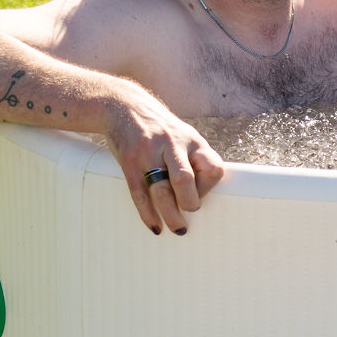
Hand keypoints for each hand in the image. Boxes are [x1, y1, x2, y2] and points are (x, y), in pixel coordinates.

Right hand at [103, 92, 225, 233]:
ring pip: (162, 190)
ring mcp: (148, 152)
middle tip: (188, 217)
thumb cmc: (161, 129)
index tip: (200, 195)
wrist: (124, 106)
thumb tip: (204, 196)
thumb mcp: (184, 136)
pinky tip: (154, 225)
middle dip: (189, 204)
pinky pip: (139, 192)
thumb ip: (195, 160)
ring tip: (177, 229)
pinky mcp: (129, 160)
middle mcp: (172, 144)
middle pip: (185, 180)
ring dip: (171, 215)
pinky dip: (148, 213)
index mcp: (192, 140)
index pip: (212, 168)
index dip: (209, 188)